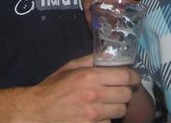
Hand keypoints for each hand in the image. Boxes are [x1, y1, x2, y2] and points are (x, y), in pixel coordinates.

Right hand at [25, 54, 140, 122]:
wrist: (38, 112)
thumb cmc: (54, 87)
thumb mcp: (71, 67)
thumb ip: (92, 59)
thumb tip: (111, 54)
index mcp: (90, 77)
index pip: (125, 76)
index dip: (133, 77)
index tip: (133, 78)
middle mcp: (94, 96)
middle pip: (126, 94)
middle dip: (124, 91)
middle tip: (117, 90)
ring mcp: (93, 115)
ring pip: (120, 110)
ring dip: (116, 106)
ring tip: (105, 103)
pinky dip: (105, 119)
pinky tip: (96, 115)